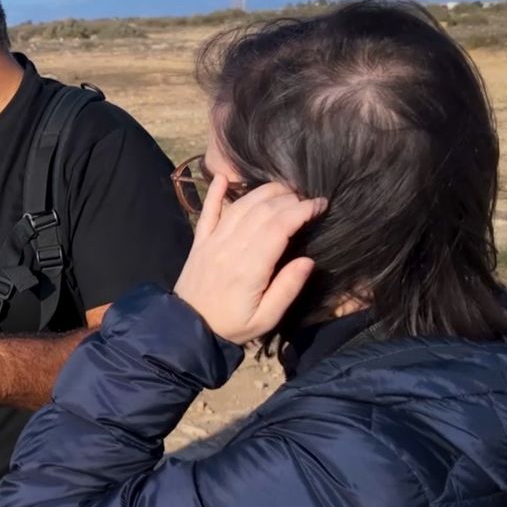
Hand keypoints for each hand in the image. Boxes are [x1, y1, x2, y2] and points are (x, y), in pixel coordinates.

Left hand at [172, 178, 326, 343]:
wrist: (186, 329)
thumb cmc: (231, 326)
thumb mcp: (265, 319)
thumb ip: (287, 289)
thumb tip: (308, 260)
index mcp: (249, 269)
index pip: (279, 227)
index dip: (302, 210)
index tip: (321, 205)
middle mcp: (229, 249)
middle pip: (262, 211)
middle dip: (289, 198)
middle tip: (307, 200)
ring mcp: (211, 242)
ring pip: (240, 206)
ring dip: (264, 192)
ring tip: (285, 190)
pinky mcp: (199, 242)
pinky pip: (207, 212)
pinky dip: (214, 192)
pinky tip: (223, 177)